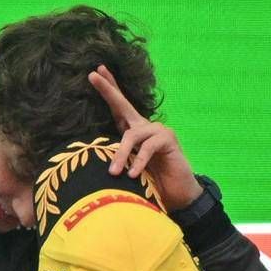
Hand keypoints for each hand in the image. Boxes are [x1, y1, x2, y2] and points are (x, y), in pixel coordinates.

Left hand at [87, 64, 203, 211]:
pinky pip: (147, 147)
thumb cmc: (150, 184)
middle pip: (124, 105)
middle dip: (108, 90)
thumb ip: (116, 161)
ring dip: (121, 154)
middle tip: (93, 75)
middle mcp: (144, 127)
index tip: (94, 73)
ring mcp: (157, 131)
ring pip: (132, 135)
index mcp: (133, 132)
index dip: (108, 90)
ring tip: (113, 173)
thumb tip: (93, 157)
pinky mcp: (168, 140)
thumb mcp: (127, 171)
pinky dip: (139, 161)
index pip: (118, 108)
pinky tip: (132, 174)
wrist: (178, 196)